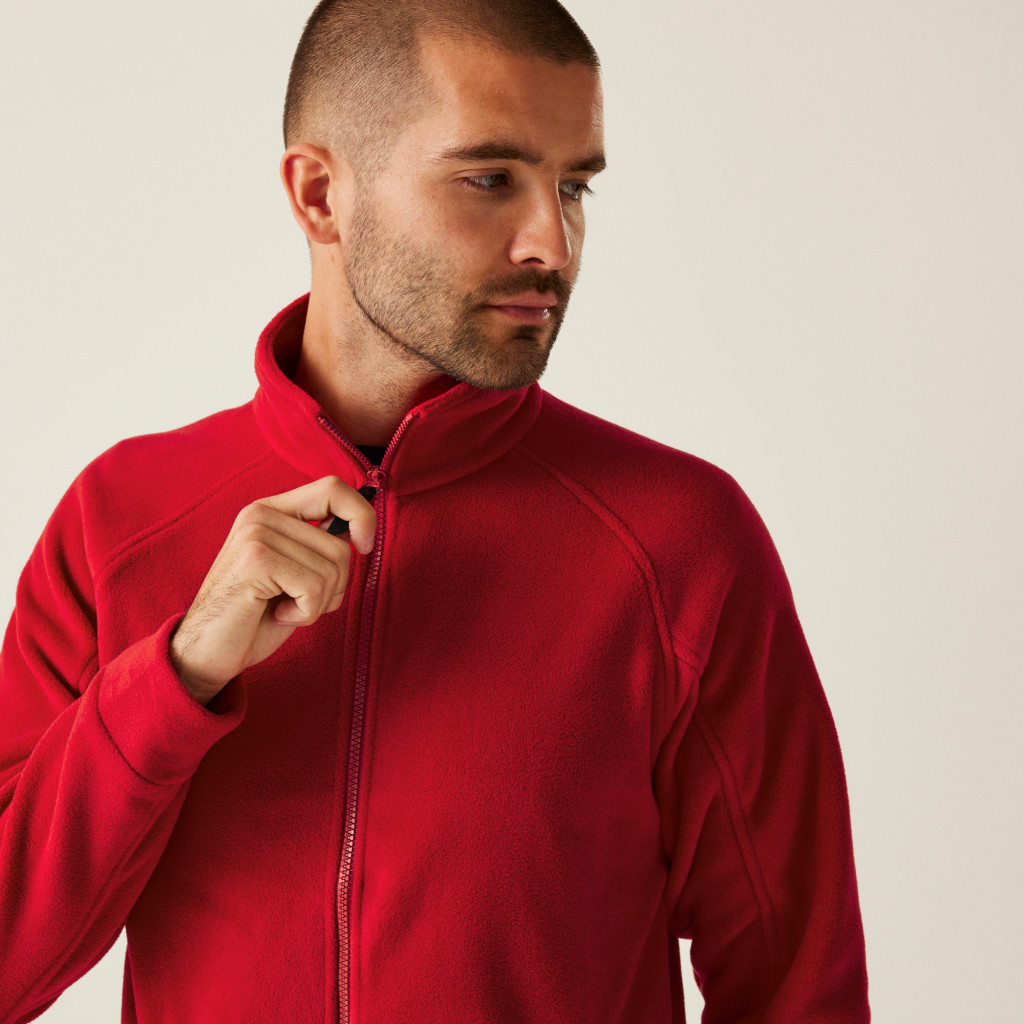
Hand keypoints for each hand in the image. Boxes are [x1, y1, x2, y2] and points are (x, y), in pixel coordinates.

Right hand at [169, 476, 375, 704]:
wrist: (207, 653)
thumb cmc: (257, 616)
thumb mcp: (296, 572)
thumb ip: (321, 547)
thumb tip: (361, 532)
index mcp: (272, 510)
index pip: (333, 488)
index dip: (362, 515)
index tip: (365, 547)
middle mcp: (261, 514)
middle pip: (340, 544)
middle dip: (335, 585)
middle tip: (300, 601)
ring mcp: (256, 534)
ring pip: (333, 568)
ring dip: (318, 603)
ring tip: (285, 608)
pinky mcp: (256, 560)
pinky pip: (315, 587)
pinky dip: (306, 612)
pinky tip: (279, 616)